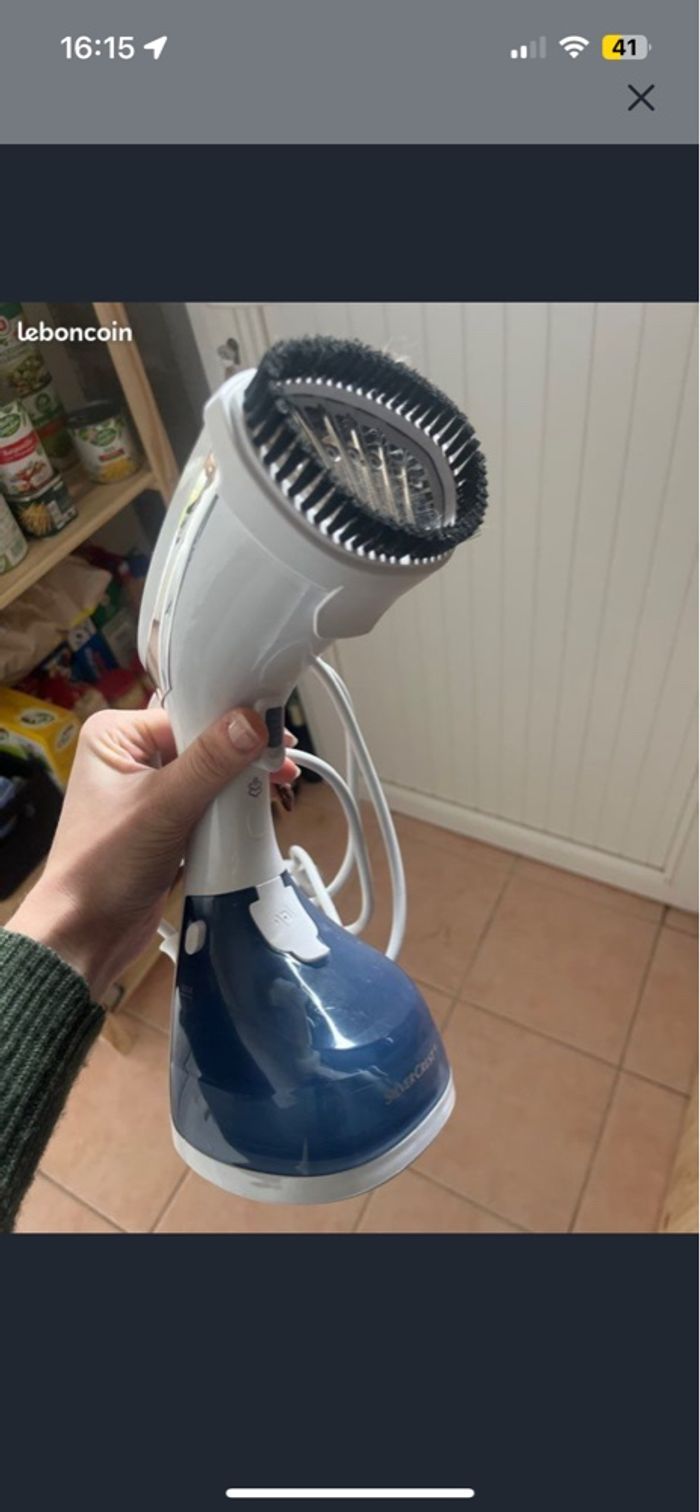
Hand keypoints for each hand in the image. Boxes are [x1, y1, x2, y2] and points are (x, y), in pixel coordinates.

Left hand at [7, 706, 298, 999]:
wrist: (86, 934)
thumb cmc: (105, 867)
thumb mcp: (163, 807)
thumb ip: (210, 763)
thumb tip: (252, 721)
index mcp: (115, 736)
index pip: (187, 713)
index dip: (232, 722)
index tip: (275, 731)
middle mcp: (130, 755)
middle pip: (202, 740)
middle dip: (243, 753)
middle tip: (284, 763)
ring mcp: (148, 789)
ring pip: (208, 772)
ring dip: (240, 780)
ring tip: (278, 785)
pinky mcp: (164, 821)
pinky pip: (206, 801)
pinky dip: (230, 805)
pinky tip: (257, 808)